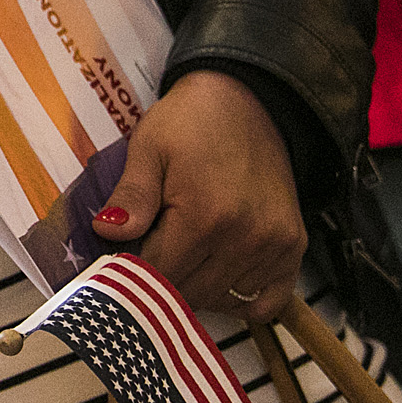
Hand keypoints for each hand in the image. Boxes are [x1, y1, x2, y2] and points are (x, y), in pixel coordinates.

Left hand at [90, 70, 303, 322]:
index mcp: (205, 215)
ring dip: (197, 289)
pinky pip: (264, 302)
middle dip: (161, 280)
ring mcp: (275, 247)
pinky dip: (240, 299)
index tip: (121, 256)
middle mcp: (245, 239)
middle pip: (189, 293)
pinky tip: (219, 273)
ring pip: (222, 301)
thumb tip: (106, 234)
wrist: (250, 100)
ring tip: (184, 253)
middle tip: (150, 251)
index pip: (157, 273)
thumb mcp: (149, 147)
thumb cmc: (190, 122)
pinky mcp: (294, 248)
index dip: (132, 268)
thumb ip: (131, 195)